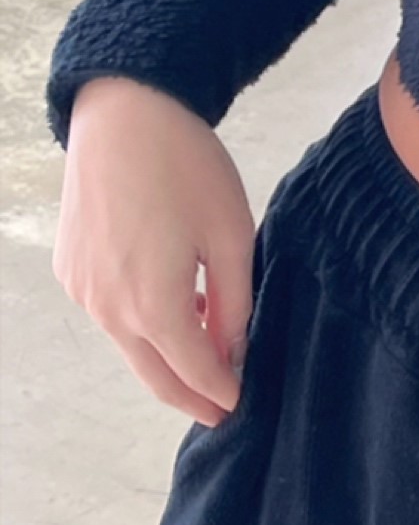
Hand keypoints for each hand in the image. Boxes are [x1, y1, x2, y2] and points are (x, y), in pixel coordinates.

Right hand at [52, 77, 255, 425]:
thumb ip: (234, 301)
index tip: (242, 406)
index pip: (193, 371)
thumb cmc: (186, 167)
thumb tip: (233, 350)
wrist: (125, 114)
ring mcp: (82, 291)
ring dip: (168, 353)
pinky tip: (175, 301)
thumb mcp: (231, 234)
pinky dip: (143, 321)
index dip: (221, 393)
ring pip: (130, 344)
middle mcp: (108, 309)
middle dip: (190, 395)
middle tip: (220, 409)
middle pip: (154, 373)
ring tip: (209, 346)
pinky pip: (110, 313)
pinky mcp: (70, 270)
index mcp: (153, 304)